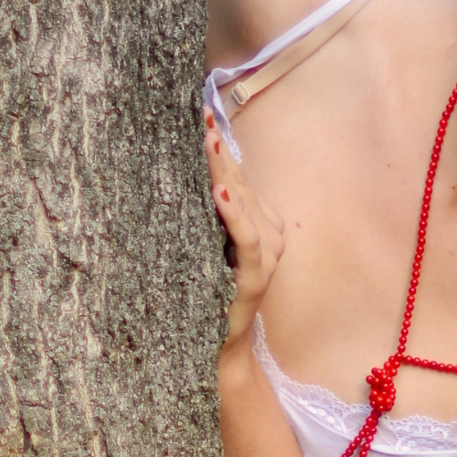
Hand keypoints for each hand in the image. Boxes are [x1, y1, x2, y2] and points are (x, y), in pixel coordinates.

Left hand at [207, 112, 287, 344]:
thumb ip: (209, 213)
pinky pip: (248, 239)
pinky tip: (220, 195)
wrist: (219, 343)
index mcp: (261, 222)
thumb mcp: (207, 244)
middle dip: (218, 153)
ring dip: (225, 175)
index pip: (238, 177)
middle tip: (200, 119)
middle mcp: (271, 234)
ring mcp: (268, 254)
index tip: (201, 113)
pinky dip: (235, 216)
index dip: (220, 147)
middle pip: (241, 184)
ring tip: (208, 144)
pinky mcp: (257, 276)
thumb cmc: (208, 291)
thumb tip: (185, 173)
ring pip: (246, 205)